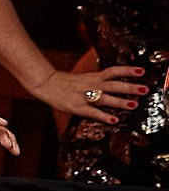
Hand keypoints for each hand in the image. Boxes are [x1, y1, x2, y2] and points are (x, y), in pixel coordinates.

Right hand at [32, 64, 147, 124]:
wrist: (45, 83)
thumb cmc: (65, 83)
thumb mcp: (84, 78)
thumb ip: (98, 81)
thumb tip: (116, 85)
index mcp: (93, 77)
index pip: (112, 71)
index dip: (127, 71)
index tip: (142, 71)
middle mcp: (90, 85)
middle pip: (112, 84)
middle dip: (129, 87)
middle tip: (144, 89)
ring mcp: (83, 96)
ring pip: (104, 98)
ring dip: (119, 101)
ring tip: (134, 105)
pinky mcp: (76, 106)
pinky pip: (91, 111)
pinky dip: (103, 116)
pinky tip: (113, 120)